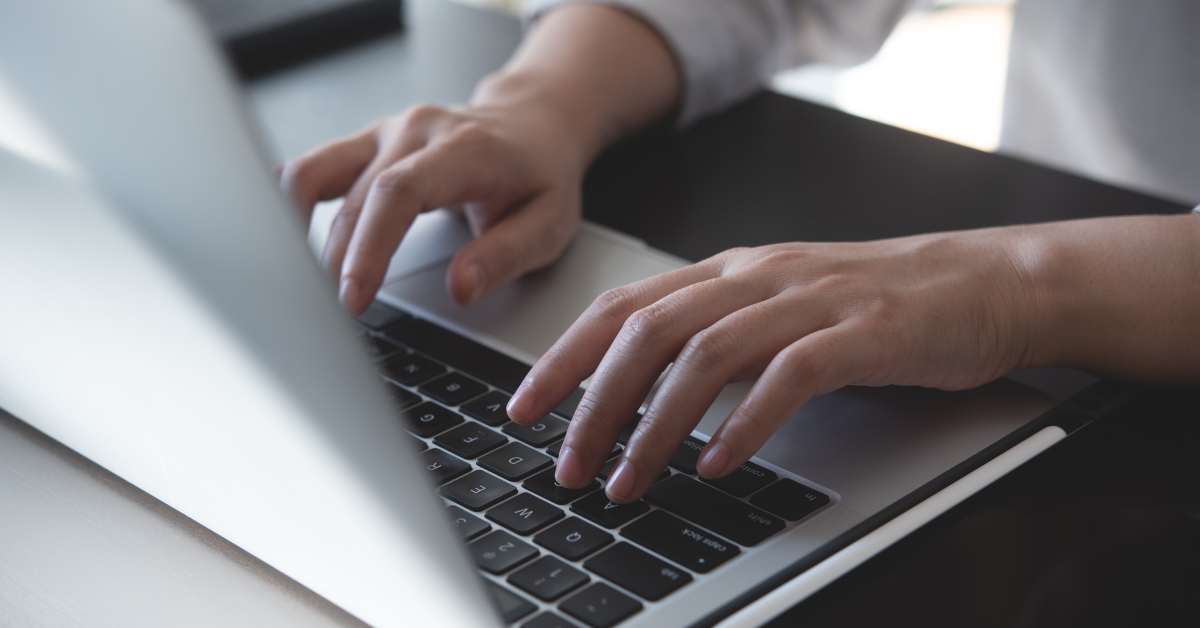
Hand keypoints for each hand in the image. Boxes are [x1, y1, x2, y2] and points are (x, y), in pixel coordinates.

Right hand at [280, 100, 584, 313]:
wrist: (532, 125)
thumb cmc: (540, 177)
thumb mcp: (548, 224)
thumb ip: (505, 256)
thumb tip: (461, 289)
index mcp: (463, 148)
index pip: (399, 193)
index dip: (369, 247)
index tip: (353, 296)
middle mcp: (415, 132)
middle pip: (354, 198)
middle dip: (333, 264)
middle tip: (326, 318)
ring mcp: (383, 133)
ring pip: (314, 176)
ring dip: (295, 233)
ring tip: (297, 287)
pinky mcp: (363, 144)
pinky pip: (309, 170)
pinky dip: (287, 206)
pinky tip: (281, 246)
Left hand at [507, 230, 1054, 502]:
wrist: (984, 282)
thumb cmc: (877, 305)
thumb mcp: (778, 310)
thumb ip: (715, 336)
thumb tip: (642, 391)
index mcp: (729, 272)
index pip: (623, 307)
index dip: (564, 357)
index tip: (525, 409)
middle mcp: (757, 279)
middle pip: (647, 332)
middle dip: (594, 403)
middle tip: (569, 465)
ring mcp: (809, 301)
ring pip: (705, 356)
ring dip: (655, 426)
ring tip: (629, 481)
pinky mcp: (862, 332)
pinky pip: (788, 375)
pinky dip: (745, 423)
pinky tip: (718, 464)